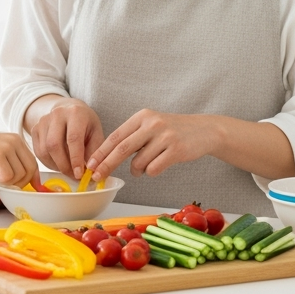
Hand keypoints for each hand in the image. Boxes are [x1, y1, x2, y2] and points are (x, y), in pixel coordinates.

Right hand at [0, 131, 35, 188]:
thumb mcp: (0, 150)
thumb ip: (14, 160)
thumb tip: (32, 179)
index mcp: (17, 139)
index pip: (33, 162)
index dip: (33, 176)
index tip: (31, 186)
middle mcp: (15, 141)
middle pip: (29, 169)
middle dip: (20, 182)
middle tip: (6, 182)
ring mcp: (7, 147)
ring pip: (19, 175)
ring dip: (7, 181)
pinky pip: (8, 177)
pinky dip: (0, 180)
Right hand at [27, 97, 103, 178]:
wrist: (68, 109)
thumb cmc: (85, 124)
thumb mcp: (96, 133)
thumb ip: (94, 152)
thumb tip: (90, 172)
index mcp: (75, 113)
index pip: (73, 138)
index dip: (75, 159)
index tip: (79, 174)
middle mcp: (57, 114)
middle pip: (54, 145)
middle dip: (63, 165)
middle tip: (73, 176)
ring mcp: (43, 121)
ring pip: (44, 150)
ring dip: (55, 166)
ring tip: (67, 170)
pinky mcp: (35, 129)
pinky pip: (38, 152)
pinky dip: (48, 163)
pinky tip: (58, 164)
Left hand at [86, 110, 218, 179]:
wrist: (204, 130)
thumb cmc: (173, 131)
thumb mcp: (151, 125)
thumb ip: (132, 137)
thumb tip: (107, 159)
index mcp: (142, 116)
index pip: (115, 136)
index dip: (101, 152)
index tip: (90, 164)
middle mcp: (152, 124)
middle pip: (121, 149)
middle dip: (107, 165)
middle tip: (97, 177)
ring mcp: (164, 136)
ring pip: (138, 162)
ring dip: (137, 170)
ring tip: (145, 166)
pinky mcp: (176, 150)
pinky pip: (153, 169)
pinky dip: (152, 172)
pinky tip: (159, 165)